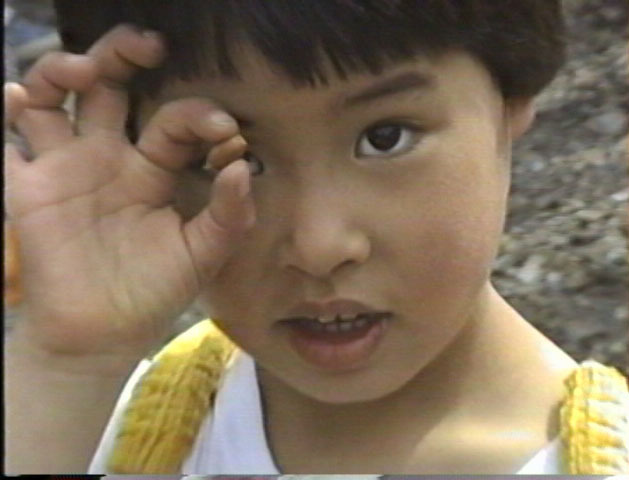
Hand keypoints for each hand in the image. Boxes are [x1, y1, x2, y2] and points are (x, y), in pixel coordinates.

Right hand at [5, 25, 254, 358]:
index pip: (173, 121)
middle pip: (109, 87)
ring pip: (53, 100)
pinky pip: (6, 146)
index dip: (198, 116)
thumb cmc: (157, 291)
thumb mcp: (203, 255)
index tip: (225, 129)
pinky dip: (3, 116)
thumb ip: (229, 214)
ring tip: (80, 69)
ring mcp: (66, 169)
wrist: (105, 334)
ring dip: (61, 73)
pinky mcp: (29, 191)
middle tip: (147, 45)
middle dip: (123, 56)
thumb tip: (241, 166)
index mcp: (154, 168)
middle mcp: (109, 157)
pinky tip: (13, 99)